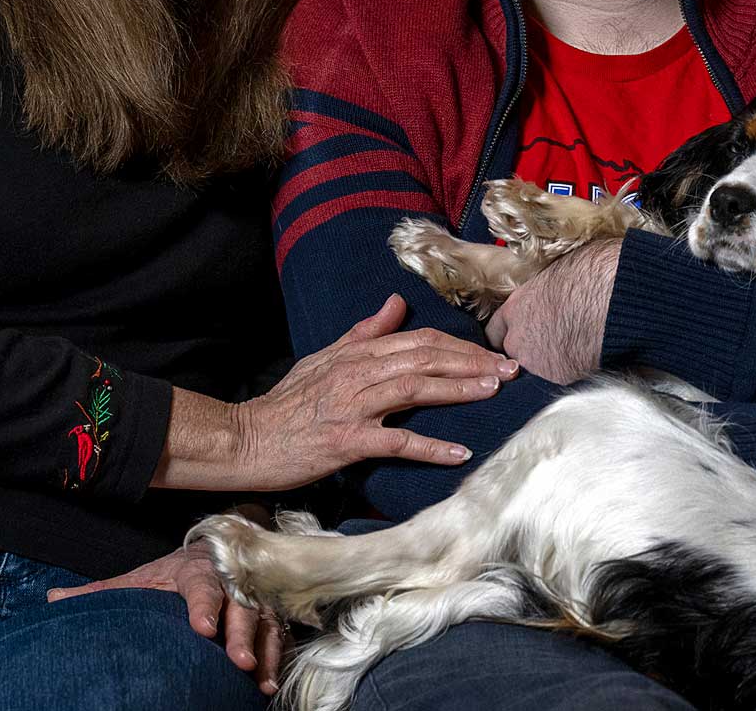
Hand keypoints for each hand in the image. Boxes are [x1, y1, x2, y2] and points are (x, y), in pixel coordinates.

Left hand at [48, 535, 285, 695]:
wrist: (221, 549)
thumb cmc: (173, 572)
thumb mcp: (139, 577)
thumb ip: (102, 592)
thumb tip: (53, 600)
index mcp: (196, 570)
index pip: (201, 586)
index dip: (203, 606)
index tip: (202, 629)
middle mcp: (231, 582)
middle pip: (240, 607)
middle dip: (240, 635)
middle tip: (239, 662)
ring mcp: (255, 598)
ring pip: (265, 623)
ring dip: (265, 652)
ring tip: (260, 682)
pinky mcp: (269, 615)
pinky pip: (278, 636)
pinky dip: (277, 660)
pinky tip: (269, 685)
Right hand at [227, 294, 516, 490]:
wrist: (245, 440)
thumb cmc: (286, 405)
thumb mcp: (323, 359)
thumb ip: (363, 333)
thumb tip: (395, 302)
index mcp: (356, 355)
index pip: (418, 340)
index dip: (459, 345)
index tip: (491, 353)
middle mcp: (358, 374)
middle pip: (425, 358)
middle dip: (472, 362)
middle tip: (511, 370)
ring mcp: (353, 407)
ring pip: (415, 389)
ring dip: (458, 389)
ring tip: (494, 391)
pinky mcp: (346, 442)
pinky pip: (395, 441)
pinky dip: (429, 446)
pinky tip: (459, 452)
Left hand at [485, 240, 619, 384]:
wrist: (613, 297)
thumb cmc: (591, 273)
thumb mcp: (558, 272)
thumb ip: (546, 291)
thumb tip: (556, 288)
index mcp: (516, 308)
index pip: (495, 331)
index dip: (509, 333)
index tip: (521, 334)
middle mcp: (519, 339)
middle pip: (512, 354)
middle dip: (528, 352)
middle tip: (551, 343)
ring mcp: (537, 362)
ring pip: (536, 369)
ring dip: (549, 363)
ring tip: (574, 350)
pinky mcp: (560, 376)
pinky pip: (561, 377)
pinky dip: (572, 371)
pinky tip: (588, 357)